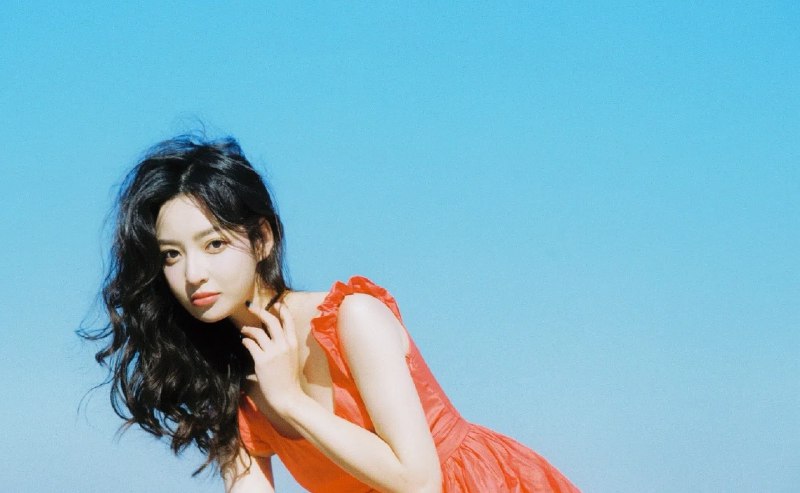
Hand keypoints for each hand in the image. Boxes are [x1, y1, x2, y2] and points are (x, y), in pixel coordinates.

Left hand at [240, 301, 302, 415]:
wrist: (288, 396)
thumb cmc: (289, 380)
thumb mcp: (292, 359)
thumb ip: (284, 346)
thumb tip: (272, 338)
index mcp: (293, 344)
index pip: (288, 321)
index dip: (282, 310)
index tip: (276, 303)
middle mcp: (284, 345)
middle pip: (271, 321)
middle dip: (260, 311)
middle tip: (251, 307)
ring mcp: (273, 352)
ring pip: (258, 332)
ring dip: (249, 328)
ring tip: (244, 329)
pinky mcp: (262, 360)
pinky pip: (251, 344)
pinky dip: (246, 340)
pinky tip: (244, 341)